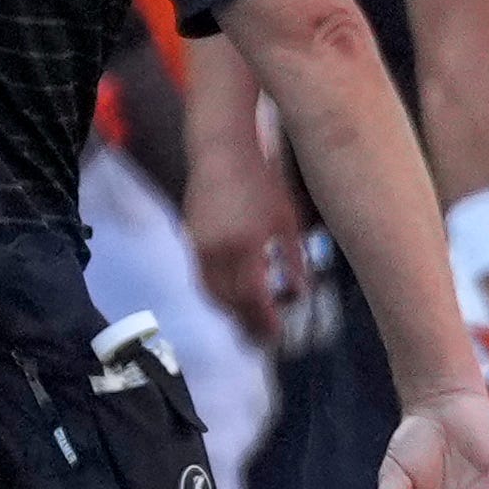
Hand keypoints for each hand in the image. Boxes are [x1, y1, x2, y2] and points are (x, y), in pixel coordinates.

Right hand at [187, 139, 309, 327]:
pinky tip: (235, 289)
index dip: (263, 322)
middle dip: (244, 322)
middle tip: (263, 335)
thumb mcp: (287, 221)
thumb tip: (298, 293)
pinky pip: (202, 276)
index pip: (252, 300)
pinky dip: (218, 290)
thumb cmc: (261, 181)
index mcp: (244, 249)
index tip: (276, 336)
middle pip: (226, 302)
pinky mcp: (189, 239)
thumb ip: (293, 261)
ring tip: (250, 316)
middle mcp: (215, 253)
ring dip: (229, 309)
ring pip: (210, 292)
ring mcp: (197, 246)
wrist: (221, 151)